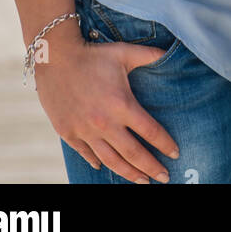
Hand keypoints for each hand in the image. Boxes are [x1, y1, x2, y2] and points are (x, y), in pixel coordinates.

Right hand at [34, 29, 179, 182]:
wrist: (55, 57)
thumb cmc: (93, 54)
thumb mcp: (124, 52)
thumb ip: (150, 55)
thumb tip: (170, 50)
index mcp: (122, 105)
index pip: (151, 132)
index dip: (165, 144)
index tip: (176, 153)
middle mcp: (105, 123)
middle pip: (134, 154)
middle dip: (152, 168)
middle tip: (164, 177)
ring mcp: (85, 131)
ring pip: (111, 161)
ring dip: (129, 173)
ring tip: (142, 181)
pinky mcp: (68, 133)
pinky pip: (86, 154)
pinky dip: (98, 163)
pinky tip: (105, 168)